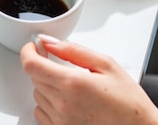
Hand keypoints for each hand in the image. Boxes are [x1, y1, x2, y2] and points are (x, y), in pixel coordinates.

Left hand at [21, 36, 157, 124]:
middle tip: (60, 63)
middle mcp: (62, 104)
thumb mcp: (106, 65)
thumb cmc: (129, 103)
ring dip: (47, 85)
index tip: (34, 47)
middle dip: (44, 65)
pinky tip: (67, 100)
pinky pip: (41, 113)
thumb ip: (73, 50)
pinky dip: (49, 104)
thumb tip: (49, 41)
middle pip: (34, 77)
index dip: (28, 51)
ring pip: (37, 95)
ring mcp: (60, 121)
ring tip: (71, 85)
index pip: (31, 64)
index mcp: (72, 83)